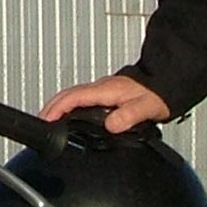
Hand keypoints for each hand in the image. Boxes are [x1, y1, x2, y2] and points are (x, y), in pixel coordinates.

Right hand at [39, 74, 170, 133]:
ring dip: (58, 105)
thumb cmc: (158, 93)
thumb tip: (112, 125)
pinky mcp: (106, 92)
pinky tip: (69, 115)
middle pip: (68, 95)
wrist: (167, 80)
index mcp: (107, 90)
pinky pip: (81, 97)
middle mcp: (102, 87)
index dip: (58, 108)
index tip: (46, 120)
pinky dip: (69, 105)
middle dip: (51, 107)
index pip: (74, 97)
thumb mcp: (147, 107)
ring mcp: (103, 89)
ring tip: (48, 120)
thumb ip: (129, 116)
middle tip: (40, 123)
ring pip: (73, 95)